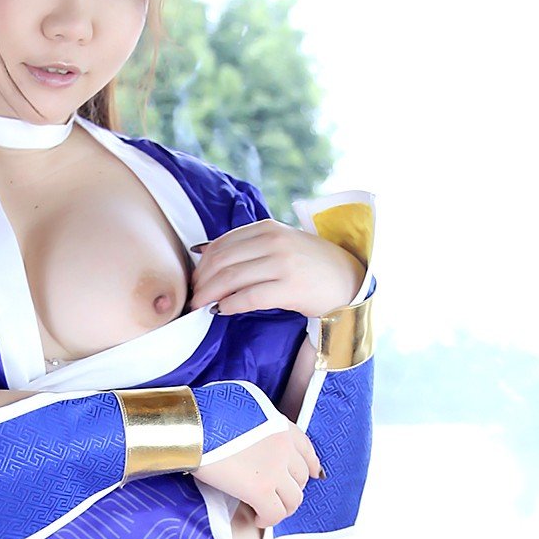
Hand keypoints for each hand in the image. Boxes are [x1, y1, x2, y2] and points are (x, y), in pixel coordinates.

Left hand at [188, 219, 365, 320]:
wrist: (346, 279)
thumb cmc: (307, 264)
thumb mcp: (278, 243)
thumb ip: (246, 245)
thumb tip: (202, 250)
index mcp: (267, 227)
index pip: (222, 243)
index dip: (202, 264)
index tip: (193, 280)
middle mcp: (274, 242)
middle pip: (222, 261)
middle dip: (201, 281)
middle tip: (191, 297)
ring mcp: (283, 264)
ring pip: (232, 279)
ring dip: (209, 295)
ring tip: (200, 306)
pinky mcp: (290, 288)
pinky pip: (249, 297)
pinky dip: (230, 305)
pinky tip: (221, 311)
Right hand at [193, 418, 323, 529]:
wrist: (192, 425)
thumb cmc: (206, 412)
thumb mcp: (242, 403)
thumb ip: (258, 418)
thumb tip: (254, 430)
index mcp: (280, 424)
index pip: (307, 449)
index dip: (311, 465)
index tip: (312, 474)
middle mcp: (284, 446)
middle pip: (302, 477)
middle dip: (292, 489)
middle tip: (278, 496)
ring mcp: (275, 469)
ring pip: (294, 499)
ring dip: (282, 508)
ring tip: (266, 511)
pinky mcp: (261, 489)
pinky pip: (275, 514)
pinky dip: (268, 520)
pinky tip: (257, 518)